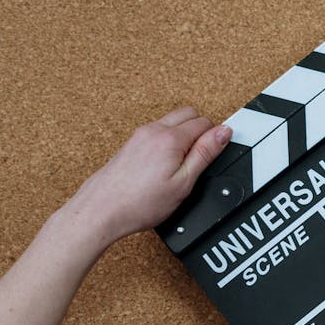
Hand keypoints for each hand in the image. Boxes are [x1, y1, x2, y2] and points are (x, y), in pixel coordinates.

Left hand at [69, 106, 230, 243]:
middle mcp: (153, 131)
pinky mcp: (131, 144)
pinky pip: (158, 131)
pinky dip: (169, 140)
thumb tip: (223, 133)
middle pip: (189, 114)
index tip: (215, 154)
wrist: (101, 210)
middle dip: (202, 129)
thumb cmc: (139, 203)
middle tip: (202, 157)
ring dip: (185, 134)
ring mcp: (139, 136)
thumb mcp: (184, 182)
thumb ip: (205, 153)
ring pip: (172, 121)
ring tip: (183, 163)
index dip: (216, 137)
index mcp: (170, 138)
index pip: (204, 122)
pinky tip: (167, 163)